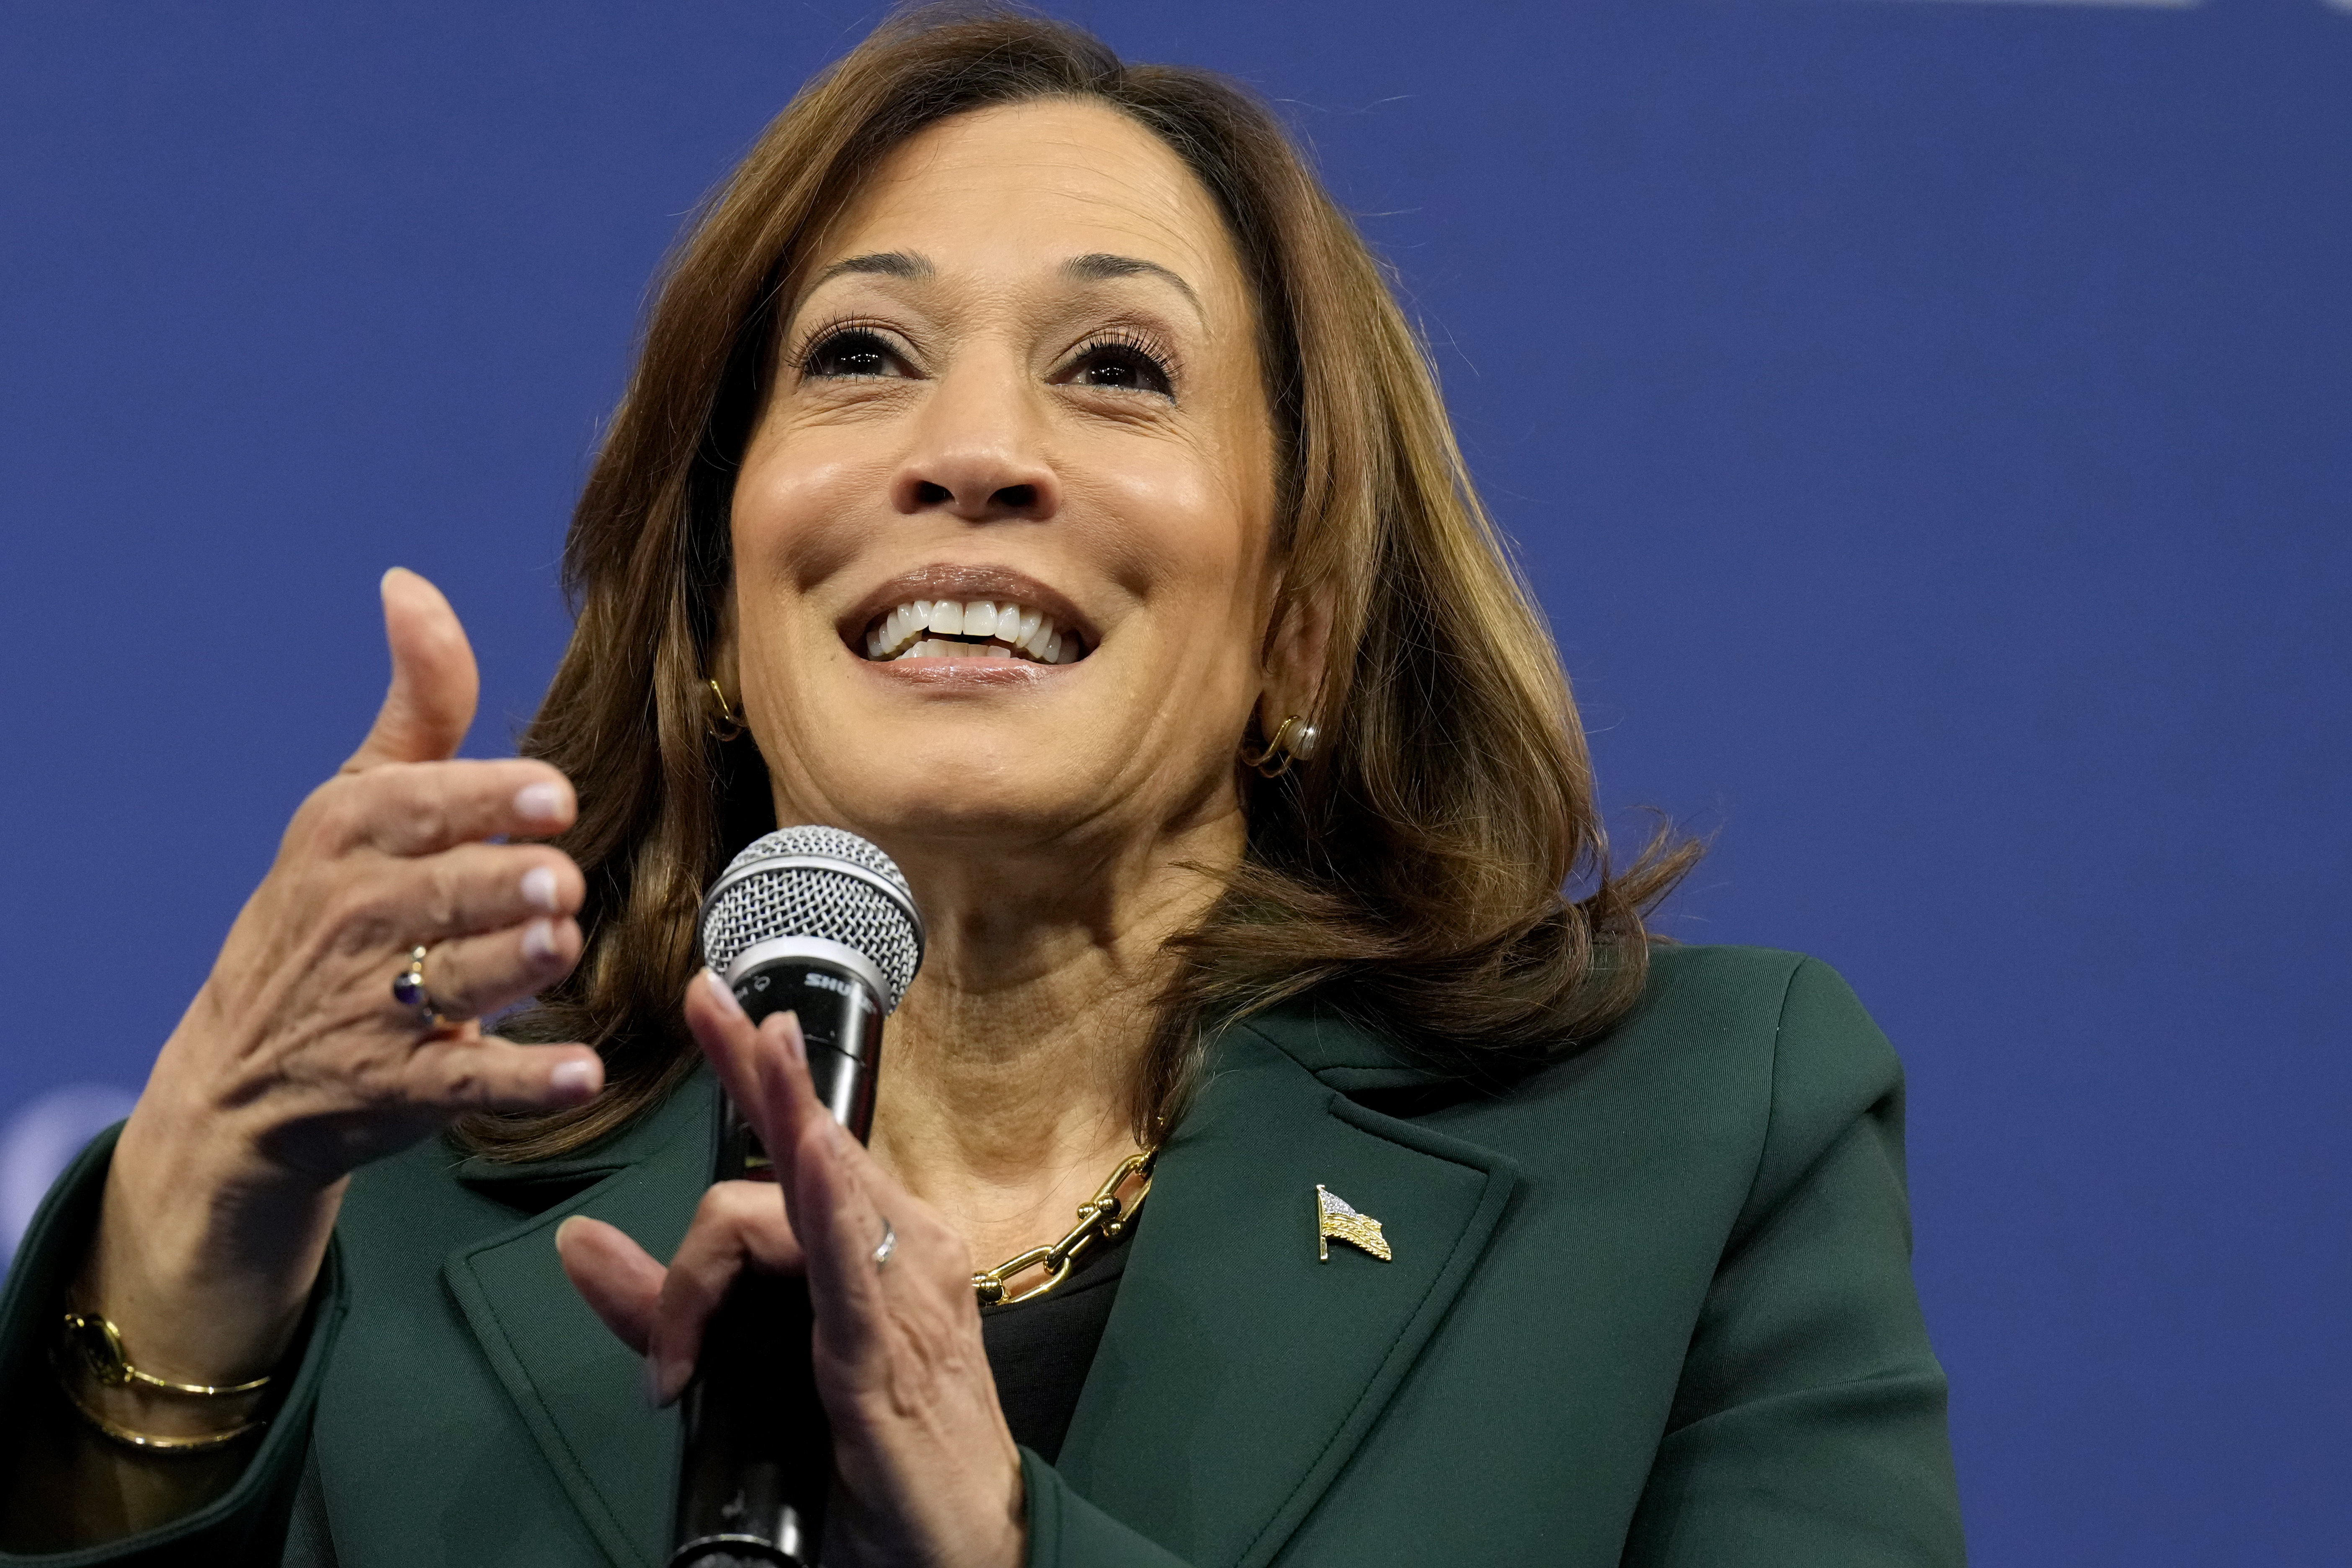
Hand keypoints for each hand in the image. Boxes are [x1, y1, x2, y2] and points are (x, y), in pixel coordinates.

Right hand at [88, 569, 605, 1400]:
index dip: (494, 802)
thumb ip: (418, 703)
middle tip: (555, 885)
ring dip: (517, 966)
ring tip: (558, 946)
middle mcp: (355, 916)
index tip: (553, 799)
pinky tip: (582, 1073)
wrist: (246, 1070)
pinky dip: (528, 1082)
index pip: (424, 805)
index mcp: (349, 833)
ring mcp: (372, 1009)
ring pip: (460, 979)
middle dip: (508, 888)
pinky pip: (471, 1083)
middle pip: (448, 894)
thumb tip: (410, 585)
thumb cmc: (332, 904)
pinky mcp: (399, 1089)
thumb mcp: (359, 798)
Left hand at [558, 975, 1023, 1567]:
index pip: (812, 1142)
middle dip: (758, 1066)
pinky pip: (851, 1264)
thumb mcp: (747, 1371)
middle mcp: (906, 1250)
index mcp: (880, 1248)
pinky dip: (825, 1203)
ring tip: (755, 1043)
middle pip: (811, 1147)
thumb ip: (661, 1308)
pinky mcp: (887, 1353)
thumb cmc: (874, 1464)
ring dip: (777, 1120)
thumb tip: (576, 1241)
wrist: (962, 1553)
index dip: (759, 1069)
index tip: (713, 1001)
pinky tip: (804, 1155)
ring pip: (811, 1197)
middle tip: (708, 999)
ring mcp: (905, 1295)